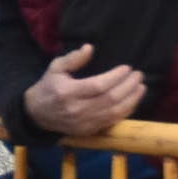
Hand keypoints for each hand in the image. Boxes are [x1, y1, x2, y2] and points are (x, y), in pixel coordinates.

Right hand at [24, 43, 144, 138]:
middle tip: (138, 75)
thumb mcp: (55, 69)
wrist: (36, 115)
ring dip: (132, 98)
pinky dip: (127, 110)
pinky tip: (133, 100)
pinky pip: (113, 120)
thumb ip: (72, 59)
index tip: (127, 68)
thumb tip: (90, 48)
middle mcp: (77, 109)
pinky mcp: (89, 130)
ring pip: (115, 111)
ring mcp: (84, 122)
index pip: (98, 85)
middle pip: (111, 98)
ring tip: (141, 86)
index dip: (116, 77)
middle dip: (129, 85)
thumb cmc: (48, 88)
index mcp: (67, 93)